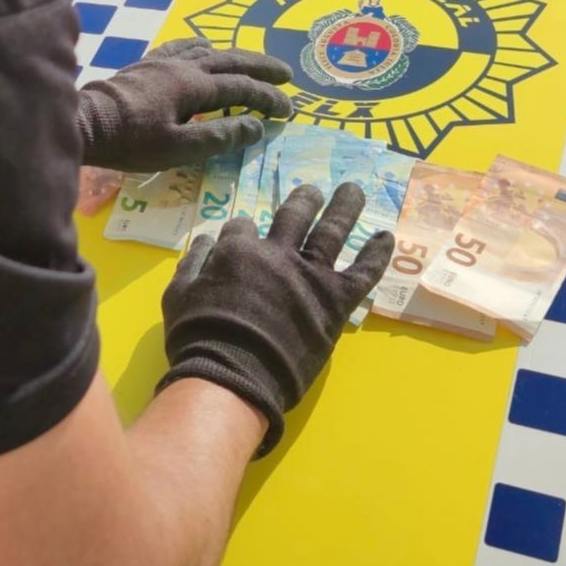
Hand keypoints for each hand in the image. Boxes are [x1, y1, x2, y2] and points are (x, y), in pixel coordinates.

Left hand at [75, 38, 293, 171]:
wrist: (84, 123)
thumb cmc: (129, 141)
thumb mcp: (178, 149)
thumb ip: (219, 138)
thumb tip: (256, 127)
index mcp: (194, 86)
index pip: (242, 89)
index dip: (268, 99)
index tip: (289, 110)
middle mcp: (182, 66)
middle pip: (231, 61)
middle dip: (261, 67)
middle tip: (287, 74)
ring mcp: (162, 61)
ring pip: (208, 50)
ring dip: (235, 56)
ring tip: (251, 63)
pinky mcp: (146, 64)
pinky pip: (181, 46)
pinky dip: (201, 46)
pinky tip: (203, 47)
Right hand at [156, 184, 391, 455]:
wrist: (233, 375)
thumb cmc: (199, 338)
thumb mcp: (177, 296)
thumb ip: (192, 264)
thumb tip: (206, 240)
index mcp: (238, 250)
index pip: (242, 227)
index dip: (242, 231)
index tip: (243, 237)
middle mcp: (277, 253)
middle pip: (294, 214)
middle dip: (303, 199)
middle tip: (312, 192)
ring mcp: (309, 274)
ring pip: (332, 230)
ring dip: (344, 207)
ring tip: (353, 191)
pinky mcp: (335, 299)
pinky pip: (363, 272)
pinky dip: (377, 254)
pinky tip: (387, 236)